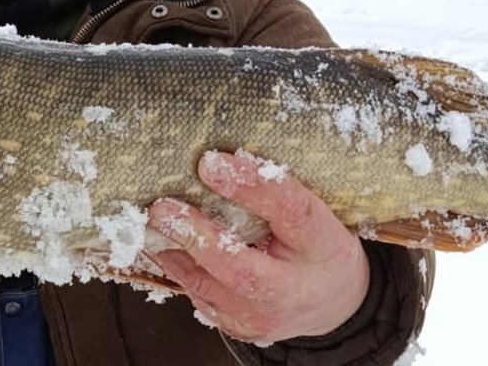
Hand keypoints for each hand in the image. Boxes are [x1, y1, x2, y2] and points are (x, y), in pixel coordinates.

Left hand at [147, 151, 368, 346]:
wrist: (335, 302)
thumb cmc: (319, 245)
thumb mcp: (317, 211)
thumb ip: (277, 191)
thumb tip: (218, 159)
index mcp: (321, 244)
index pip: (289, 210)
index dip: (250, 186)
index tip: (212, 163)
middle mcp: (292, 288)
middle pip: (240, 267)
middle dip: (196, 236)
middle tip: (163, 208)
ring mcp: (264, 316)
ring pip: (210, 289)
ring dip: (175, 253)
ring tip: (152, 223)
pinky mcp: (241, 328)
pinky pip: (202, 299)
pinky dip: (178, 271)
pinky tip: (162, 246)